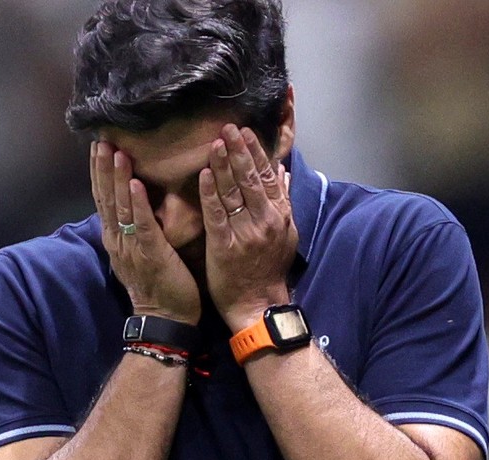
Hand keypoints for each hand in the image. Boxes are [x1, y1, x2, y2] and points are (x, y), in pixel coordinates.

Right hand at [91, 141, 200, 324]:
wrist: (163, 320)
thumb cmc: (158, 287)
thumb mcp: (139, 254)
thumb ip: (135, 231)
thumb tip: (134, 207)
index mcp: (116, 239)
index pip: (103, 199)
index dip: (99, 173)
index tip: (98, 147)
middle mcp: (118, 240)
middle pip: (106, 197)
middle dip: (103, 168)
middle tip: (101, 140)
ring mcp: (132, 247)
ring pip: (120, 206)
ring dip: (117, 178)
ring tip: (115, 152)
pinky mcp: (151, 254)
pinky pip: (141, 225)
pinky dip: (136, 203)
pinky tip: (135, 184)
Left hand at [199, 124, 297, 331]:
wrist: (258, 303)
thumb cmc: (268, 269)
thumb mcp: (286, 234)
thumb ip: (283, 201)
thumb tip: (283, 171)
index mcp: (279, 216)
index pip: (268, 176)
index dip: (257, 152)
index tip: (246, 132)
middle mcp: (265, 220)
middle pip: (251, 178)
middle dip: (239, 150)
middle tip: (229, 127)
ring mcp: (245, 232)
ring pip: (233, 191)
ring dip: (223, 165)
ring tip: (215, 143)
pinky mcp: (224, 245)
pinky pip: (216, 213)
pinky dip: (210, 192)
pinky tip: (203, 174)